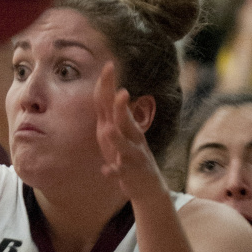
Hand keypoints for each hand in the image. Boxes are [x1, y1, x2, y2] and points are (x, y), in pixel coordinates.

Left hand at [94, 62, 162, 202]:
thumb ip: (111, 113)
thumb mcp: (120, 133)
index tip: (109, 65)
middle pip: (126, 121)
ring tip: (108, 130)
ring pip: (126, 147)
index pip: (116, 103)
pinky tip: (105, 171)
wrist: (148, 186)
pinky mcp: (131, 174)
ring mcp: (134, 156)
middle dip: (122, 108)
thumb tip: (103, 88)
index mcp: (127, 126)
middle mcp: (133, 138)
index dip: (112, 86)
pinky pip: (122, 173)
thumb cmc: (129, 156)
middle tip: (121, 93)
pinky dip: (114, 172)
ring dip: (118, 139)